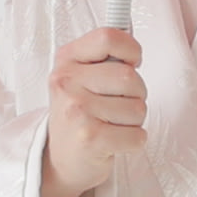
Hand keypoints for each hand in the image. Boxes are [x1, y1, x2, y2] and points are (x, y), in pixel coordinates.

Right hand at [39, 27, 146, 196]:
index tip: (132, 63)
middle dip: (136, 95)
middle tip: (118, 105)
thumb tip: (132, 37)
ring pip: (138, 108)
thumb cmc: (78, 115)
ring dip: (134, 121)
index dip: (131, 49)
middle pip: (130, 77)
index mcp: (66, 61)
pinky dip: (133, 141)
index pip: (108, 37)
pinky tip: (114, 141)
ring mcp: (77, 111)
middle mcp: (67, 83)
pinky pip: (137, 135)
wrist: (58, 159)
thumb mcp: (79, 77)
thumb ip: (103, 57)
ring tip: (112, 125)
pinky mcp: (90, 138)